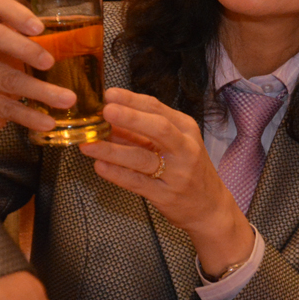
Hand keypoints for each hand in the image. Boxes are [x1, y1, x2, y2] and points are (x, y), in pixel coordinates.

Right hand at [0, 0, 77, 132]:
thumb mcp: (17, 39)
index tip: (38, 27)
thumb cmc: (8, 55)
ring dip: (36, 91)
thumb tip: (90, 38)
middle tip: (50, 62)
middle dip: (24, 49)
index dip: (14, 13)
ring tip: (67, 100)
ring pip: (3, 78)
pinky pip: (0, 108)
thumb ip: (38, 35)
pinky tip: (45, 123)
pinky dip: (24, 116)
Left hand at [78, 88, 254, 276]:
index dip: (131, 100)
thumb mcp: (175, 145)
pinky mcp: (166, 195)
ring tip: (88, 144)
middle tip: (105, 111)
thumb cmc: (188, 170)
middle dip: (130, 118)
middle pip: (158, 128)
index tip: (108, 94)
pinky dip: (117, 174)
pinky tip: (99, 167)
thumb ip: (143, 133)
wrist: (210, 206)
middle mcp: (185, 148)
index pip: (158, 109)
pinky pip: (137, 182)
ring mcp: (177, 173)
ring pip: (142, 158)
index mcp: (186, 129)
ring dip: (113, 150)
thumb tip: (107, 121)